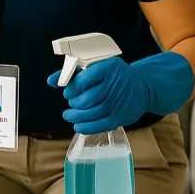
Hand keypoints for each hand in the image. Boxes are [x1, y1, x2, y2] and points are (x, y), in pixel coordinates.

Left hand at [47, 52, 194, 134]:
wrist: (142, 86)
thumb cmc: (114, 75)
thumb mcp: (97, 66)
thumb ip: (73, 73)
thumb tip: (51, 81)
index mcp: (108, 67)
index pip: (84, 79)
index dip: (71, 88)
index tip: (67, 91)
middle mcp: (114, 84)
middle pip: (87, 98)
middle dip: (74, 103)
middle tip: (72, 102)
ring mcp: (118, 102)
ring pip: (92, 113)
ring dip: (76, 116)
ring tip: (69, 114)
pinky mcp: (121, 116)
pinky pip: (100, 125)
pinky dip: (86, 127)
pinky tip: (78, 125)